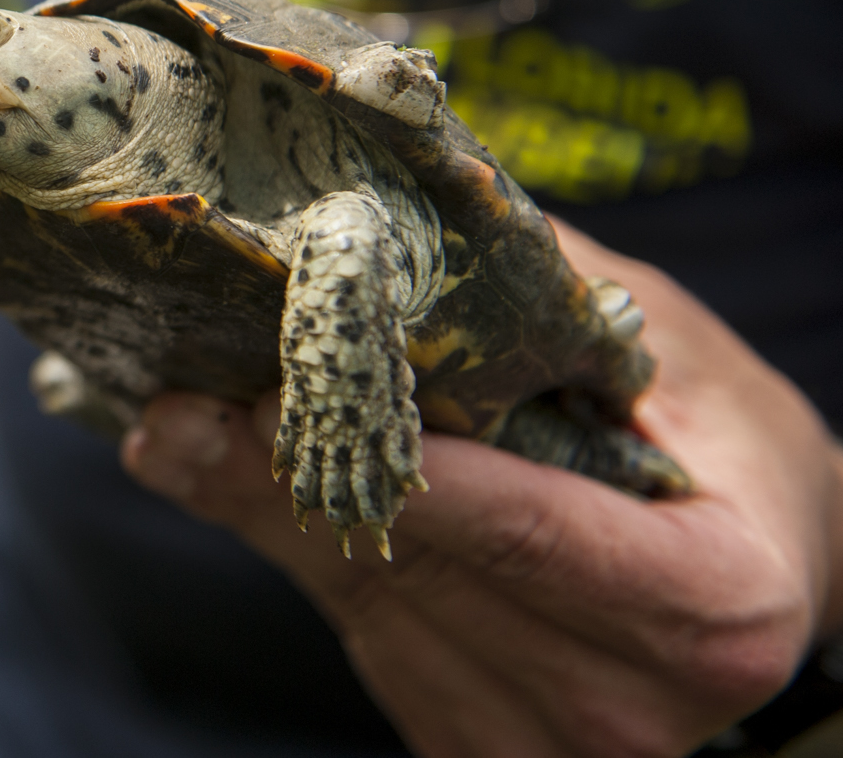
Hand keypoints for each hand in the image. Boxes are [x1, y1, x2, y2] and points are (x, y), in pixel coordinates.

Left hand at [121, 220, 842, 756]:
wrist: (753, 567)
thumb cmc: (716, 440)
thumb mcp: (663, 349)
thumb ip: (530, 302)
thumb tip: (376, 229)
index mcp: (711, 605)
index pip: (527, 536)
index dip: (401, 468)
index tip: (276, 402)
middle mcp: (626, 700)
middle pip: (421, 576)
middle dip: (285, 478)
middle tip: (181, 398)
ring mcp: (545, 741)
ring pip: (364, 610)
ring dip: (264, 512)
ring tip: (193, 422)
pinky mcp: (471, 744)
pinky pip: (357, 633)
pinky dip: (295, 548)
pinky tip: (249, 477)